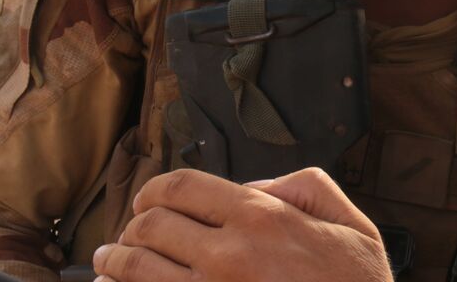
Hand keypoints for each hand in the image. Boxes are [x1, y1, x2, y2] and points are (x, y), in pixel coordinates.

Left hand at [91, 167, 391, 281]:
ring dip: (112, 264)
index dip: (152, 191)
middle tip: (124, 235)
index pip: (180, 187)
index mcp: (261, 217)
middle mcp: (228, 253)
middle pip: (150, 227)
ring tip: (105, 263)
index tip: (146, 202)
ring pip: (136, 270)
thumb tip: (253, 186)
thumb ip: (304, 188)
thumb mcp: (351, 225)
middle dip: (130, 228)